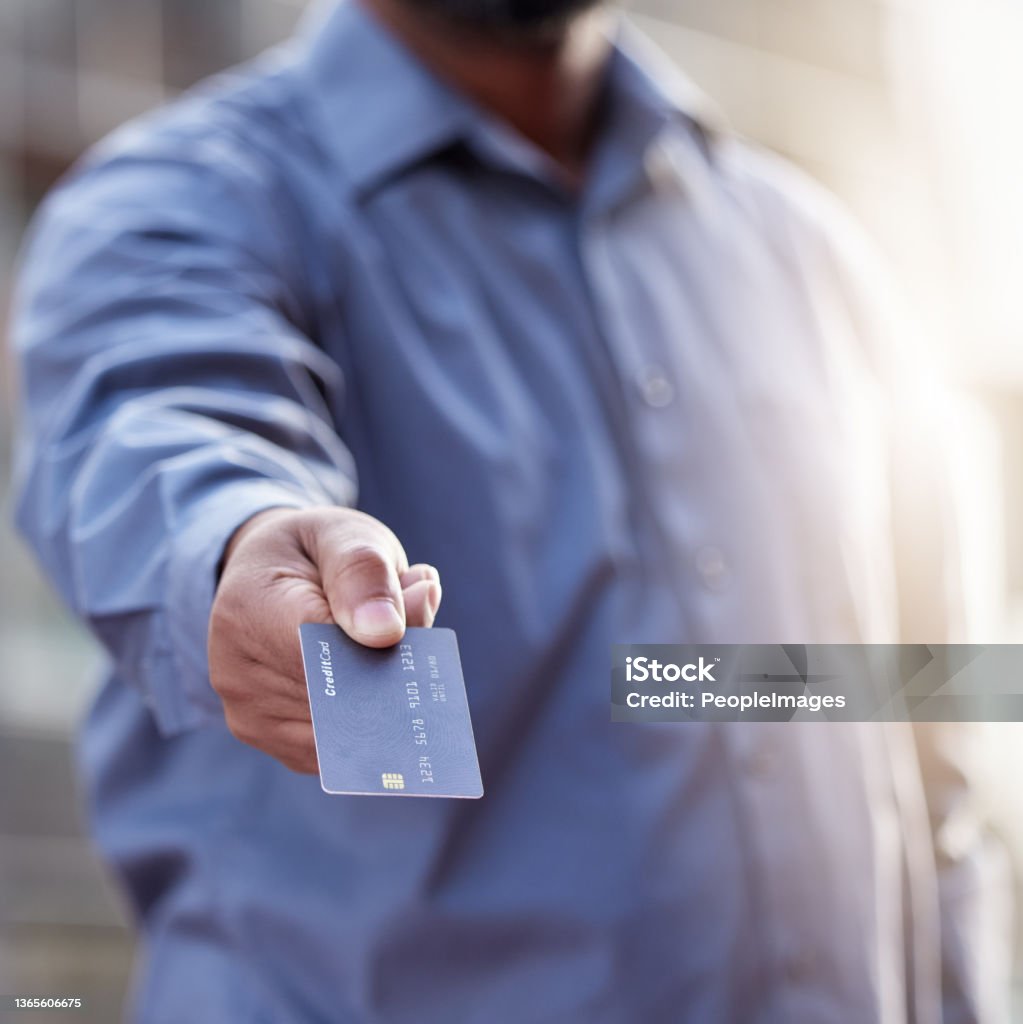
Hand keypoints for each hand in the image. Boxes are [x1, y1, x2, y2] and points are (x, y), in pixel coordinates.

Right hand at [208, 506, 440, 772]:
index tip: (420, 616)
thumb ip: (365, 572)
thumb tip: (388, 631)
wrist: (268, 576)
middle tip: (418, 614)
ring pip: (346, 727)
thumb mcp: (341, 534)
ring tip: (390, 632)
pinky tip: (375, 668)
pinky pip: (341, 746)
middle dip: (391, 666)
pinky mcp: (275, 742)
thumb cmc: (313, 552)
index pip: (325, 650)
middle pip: (339, 694)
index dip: (380, 646)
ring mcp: (252, 716)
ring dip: (385, 691)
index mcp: (247, 609)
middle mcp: (235, 673)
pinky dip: (372, 715)